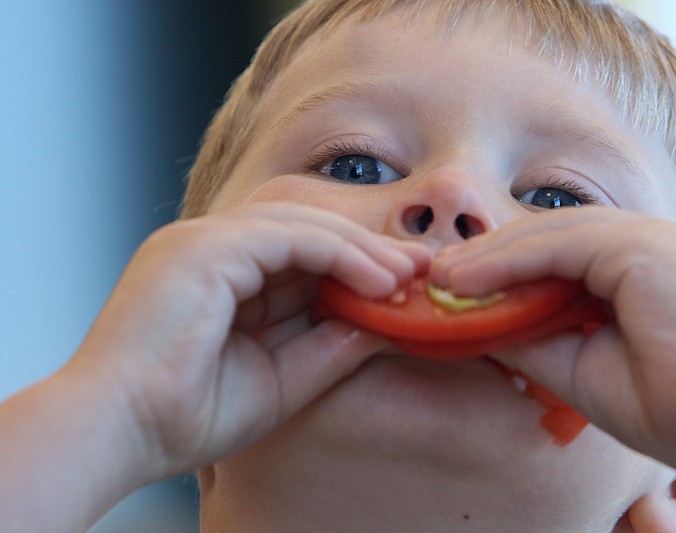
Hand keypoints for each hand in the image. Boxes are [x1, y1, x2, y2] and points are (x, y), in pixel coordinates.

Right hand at [70, 201, 430, 480]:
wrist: (116, 434)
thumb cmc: (185, 416)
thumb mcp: (280, 380)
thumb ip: (329, 346)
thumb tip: (382, 322)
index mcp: (220, 276)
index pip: (301, 255)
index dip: (355, 264)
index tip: (404, 282)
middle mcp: (209, 248)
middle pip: (306, 231)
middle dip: (367, 248)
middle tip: (420, 264)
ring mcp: (202, 241)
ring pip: (301, 224)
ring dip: (360, 248)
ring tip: (407, 273)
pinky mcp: (204, 247)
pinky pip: (288, 236)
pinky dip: (338, 253)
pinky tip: (378, 278)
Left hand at [430, 207, 675, 467]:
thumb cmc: (666, 408)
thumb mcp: (578, 366)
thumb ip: (530, 336)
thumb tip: (476, 323)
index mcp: (644, 268)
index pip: (563, 251)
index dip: (509, 265)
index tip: (460, 285)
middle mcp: (652, 242)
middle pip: (553, 235)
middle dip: (492, 254)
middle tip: (439, 274)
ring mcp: (652, 238)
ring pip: (553, 233)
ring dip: (491, 255)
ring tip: (442, 276)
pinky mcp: (644, 246)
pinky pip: (561, 245)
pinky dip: (510, 261)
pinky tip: (467, 279)